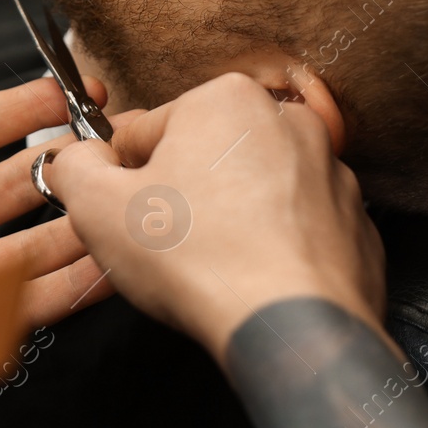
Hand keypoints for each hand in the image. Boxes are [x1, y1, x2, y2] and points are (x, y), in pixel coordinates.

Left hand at [0, 78, 124, 329]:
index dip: (22, 106)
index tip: (72, 84)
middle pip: (16, 179)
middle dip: (66, 155)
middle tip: (116, 134)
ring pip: (37, 236)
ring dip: (81, 212)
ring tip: (128, 186)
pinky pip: (36, 301)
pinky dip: (78, 281)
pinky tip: (113, 257)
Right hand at [49, 72, 385, 363]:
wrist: (293, 328)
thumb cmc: (198, 259)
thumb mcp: (97, 207)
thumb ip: (73, 167)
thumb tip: (73, 159)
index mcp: (225, 99)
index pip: (146, 132)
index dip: (123, 178)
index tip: (126, 215)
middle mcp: (287, 122)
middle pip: (203, 156)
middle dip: (180, 195)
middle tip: (166, 245)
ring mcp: (331, 173)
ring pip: (252, 192)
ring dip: (228, 221)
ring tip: (211, 267)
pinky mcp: (355, 224)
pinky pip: (295, 229)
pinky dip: (273, 250)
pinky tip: (252, 279)